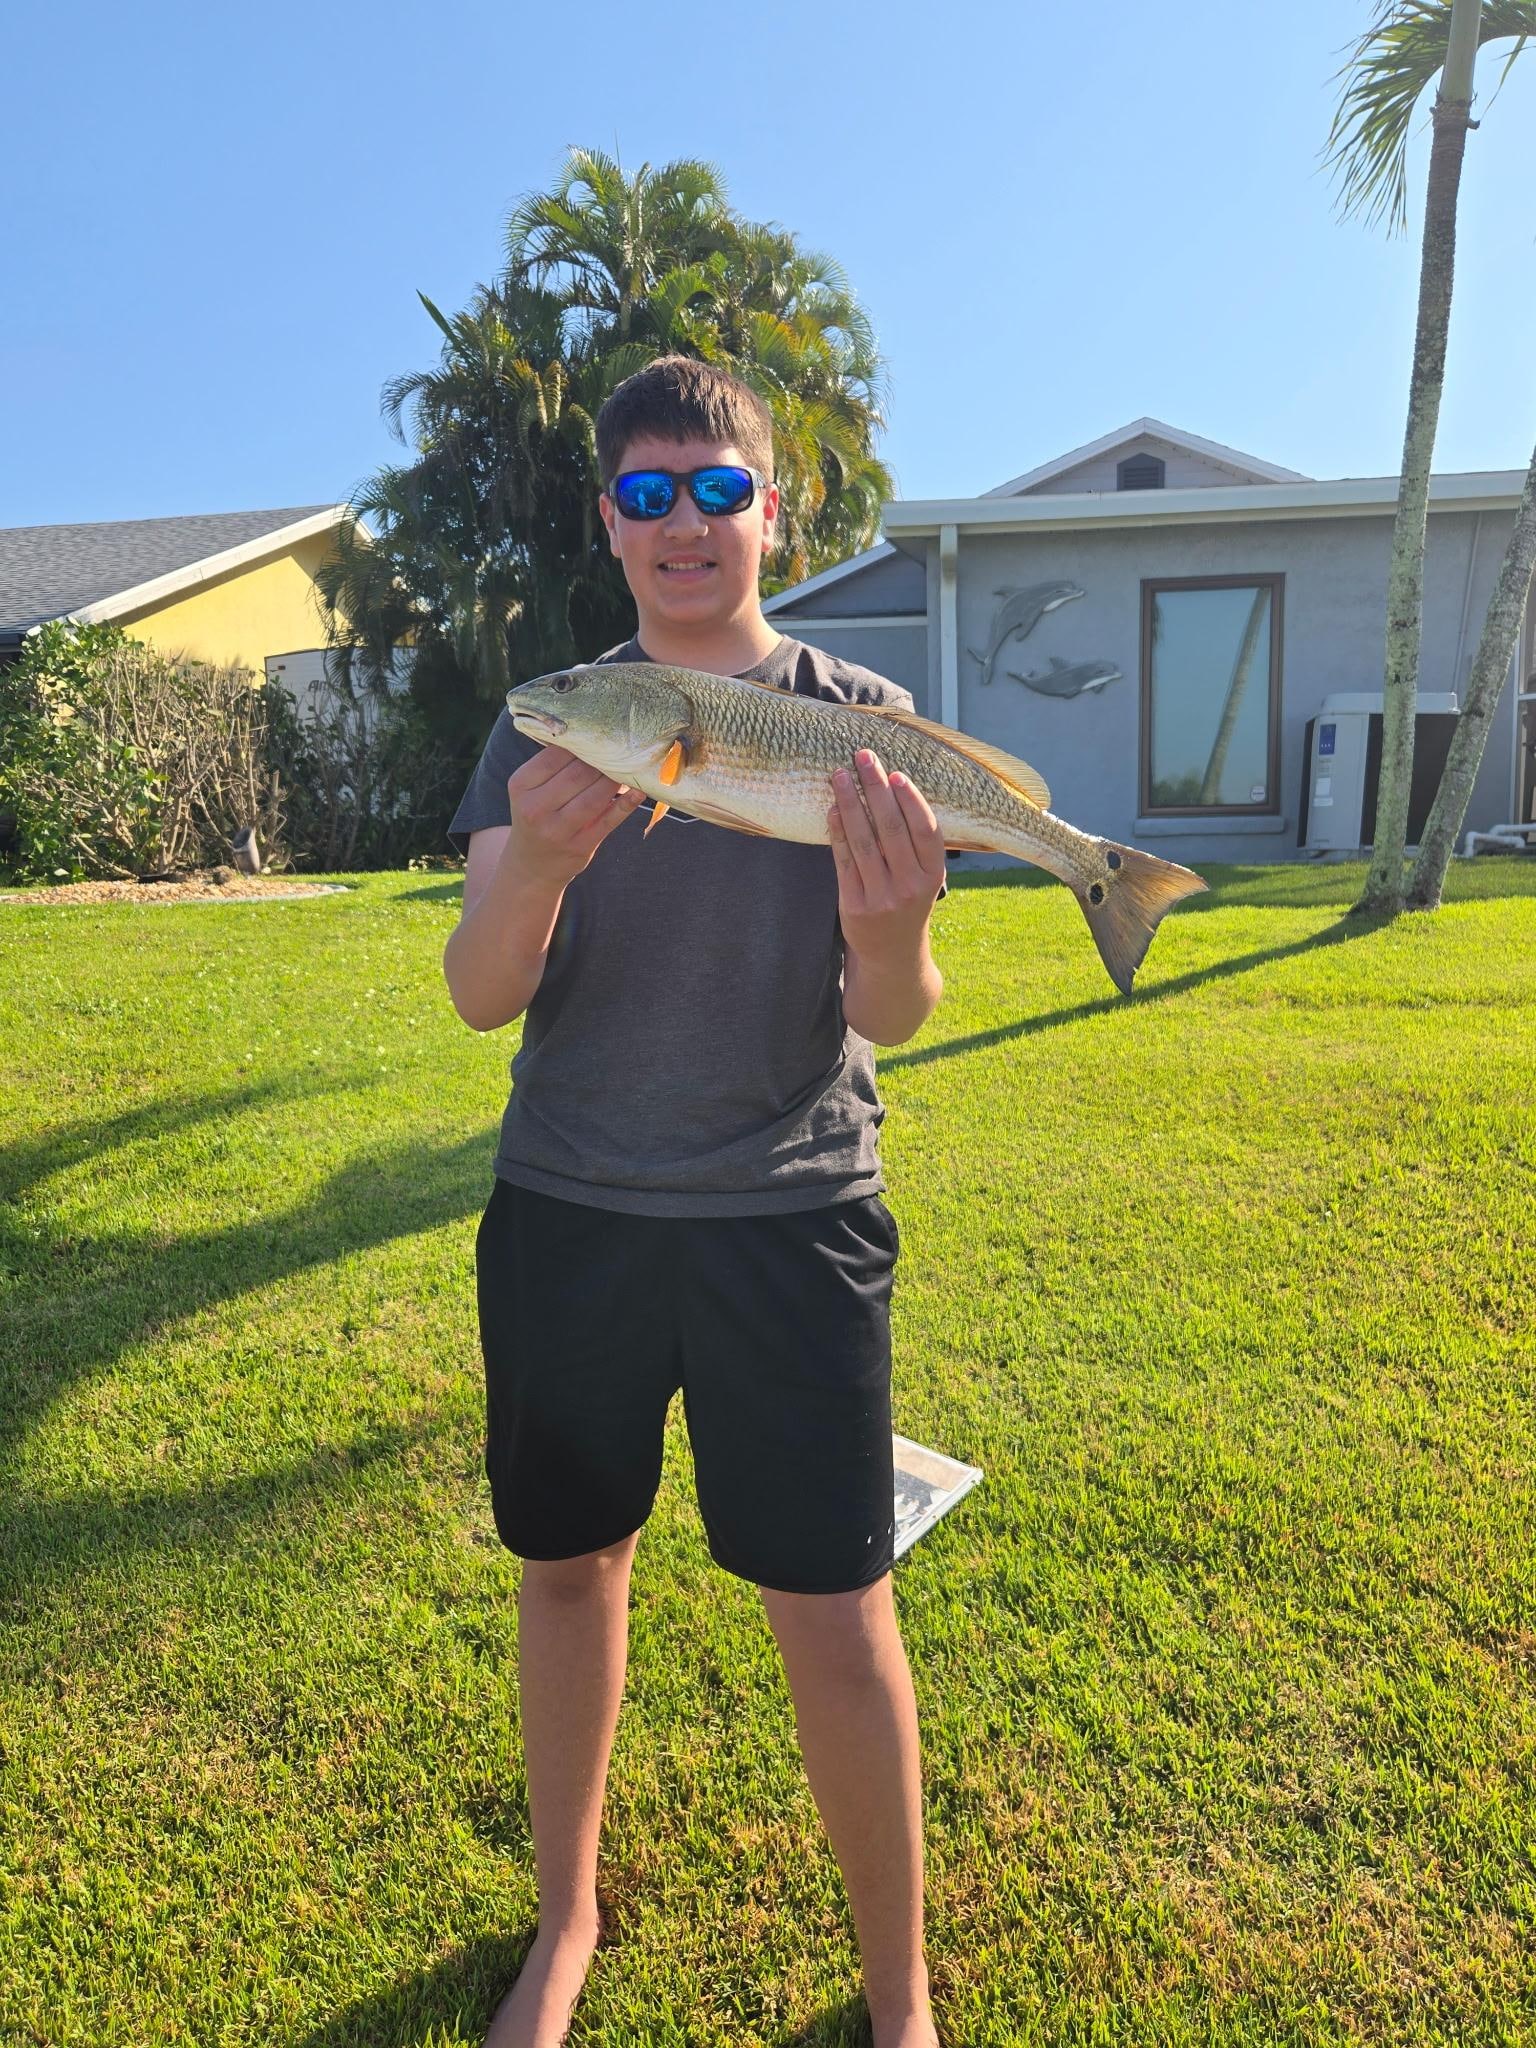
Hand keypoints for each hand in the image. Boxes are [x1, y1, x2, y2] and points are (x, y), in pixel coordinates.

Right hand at [504, 744, 644, 888]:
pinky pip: (609, 820)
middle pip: (578, 774)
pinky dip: (627, 804)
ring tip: (628, 767)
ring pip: (595, 796)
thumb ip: (554, 766)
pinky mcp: (579, 846)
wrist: (531, 865)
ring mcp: (557, 830)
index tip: (598, 737)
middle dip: (602, 761)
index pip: (555, 756)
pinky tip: (639, 791)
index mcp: (520, 786)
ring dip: (615, 780)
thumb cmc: (536, 816)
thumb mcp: (530, 789)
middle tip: (619, 749)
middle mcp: (535, 808)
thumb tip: (592, 735)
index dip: (581, 744)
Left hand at [826, 748, 946, 961]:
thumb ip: (914, 844)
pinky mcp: (855, 907)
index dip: (911, 800)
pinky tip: (832, 809)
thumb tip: (892, 789)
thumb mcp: (923, 878)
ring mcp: (882, 898)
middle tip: (863, 757)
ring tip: (839, 775)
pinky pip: (844, 862)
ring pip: (864, 841)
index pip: (926, 830)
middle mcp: (911, 887)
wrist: (893, 955)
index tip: (896, 773)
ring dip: (850, 803)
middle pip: (892, 828)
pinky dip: (837, 832)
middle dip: (875, 788)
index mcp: (933, 876)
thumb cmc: (908, 902)